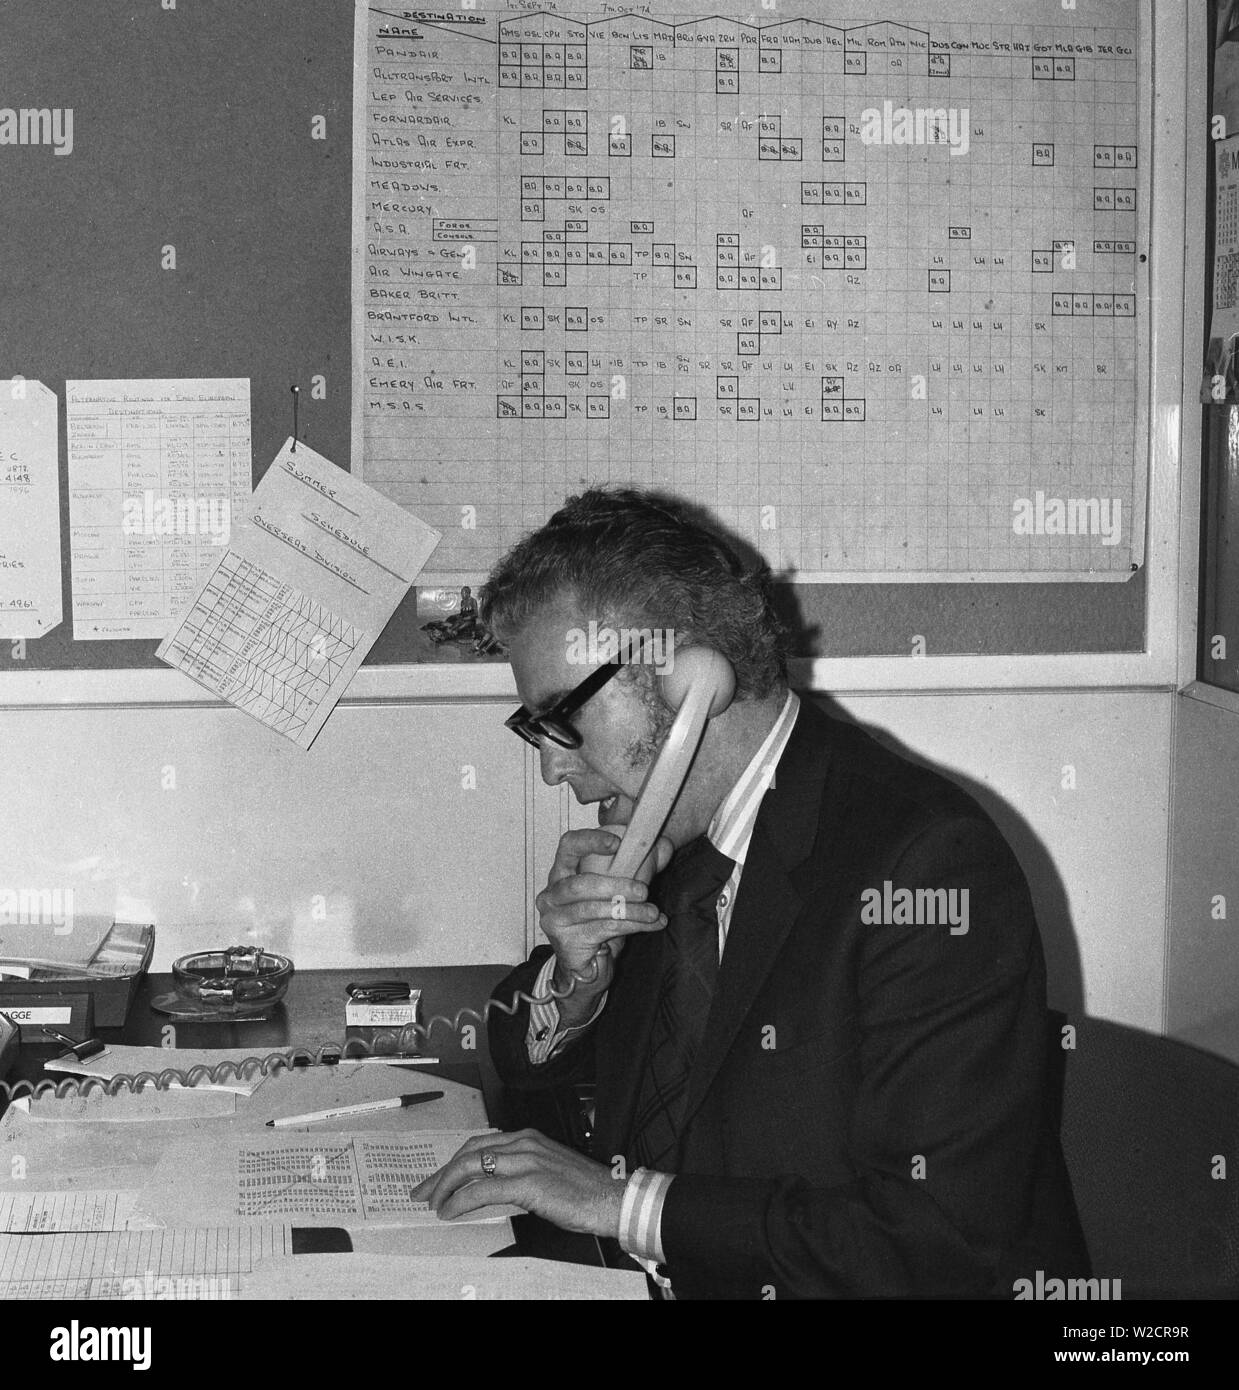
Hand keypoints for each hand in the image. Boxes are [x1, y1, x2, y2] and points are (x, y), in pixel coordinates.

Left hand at [410, 1129, 624, 1236]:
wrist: (612, 1198)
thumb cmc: (585, 1191)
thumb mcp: (547, 1173)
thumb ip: (519, 1174)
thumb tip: (491, 1190)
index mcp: (528, 1138)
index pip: (480, 1144)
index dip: (454, 1161)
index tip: (437, 1179)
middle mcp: (524, 1143)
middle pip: (469, 1152)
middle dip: (441, 1173)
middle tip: (423, 1191)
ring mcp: (525, 1161)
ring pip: (470, 1166)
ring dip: (445, 1186)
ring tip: (433, 1203)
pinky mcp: (528, 1183)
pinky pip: (483, 1189)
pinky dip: (461, 1201)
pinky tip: (450, 1212)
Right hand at [536, 827, 672, 1024]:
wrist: (588, 967)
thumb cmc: (601, 922)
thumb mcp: (620, 890)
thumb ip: (641, 867)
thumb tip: (665, 845)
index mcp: (562, 872)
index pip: (568, 845)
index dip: (591, 840)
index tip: (619, 843)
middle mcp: (551, 894)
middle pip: (580, 882)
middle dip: (616, 884)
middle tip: (645, 890)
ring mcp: (554, 918)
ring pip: (593, 909)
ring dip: (629, 910)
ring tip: (653, 912)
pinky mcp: (564, 940)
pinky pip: (600, 929)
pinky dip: (630, 926)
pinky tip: (651, 924)